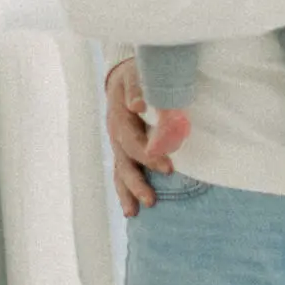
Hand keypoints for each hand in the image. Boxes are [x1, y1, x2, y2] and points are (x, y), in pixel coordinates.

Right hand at [105, 59, 167, 215]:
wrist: (126, 72)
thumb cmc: (140, 73)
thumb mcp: (140, 74)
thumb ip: (139, 88)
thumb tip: (137, 105)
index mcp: (121, 114)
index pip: (133, 141)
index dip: (149, 156)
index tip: (168, 168)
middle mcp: (116, 131)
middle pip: (124, 161)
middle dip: (137, 182)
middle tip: (151, 199)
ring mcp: (117, 141)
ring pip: (120, 170)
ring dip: (129, 191)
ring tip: (135, 212)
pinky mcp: (122, 148)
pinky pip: (121, 172)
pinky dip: (125, 191)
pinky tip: (130, 210)